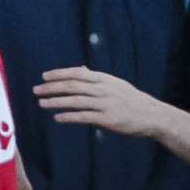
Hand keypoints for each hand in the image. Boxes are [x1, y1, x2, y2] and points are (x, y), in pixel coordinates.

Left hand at [33, 66, 169, 138]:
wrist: (153, 116)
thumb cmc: (132, 100)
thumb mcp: (116, 84)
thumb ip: (97, 78)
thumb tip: (80, 70)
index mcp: (105, 79)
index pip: (77, 73)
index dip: (59, 74)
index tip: (44, 76)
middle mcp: (104, 89)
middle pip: (73, 86)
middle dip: (52, 87)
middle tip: (36, 90)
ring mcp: (105, 104)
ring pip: (75, 101)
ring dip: (56, 102)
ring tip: (42, 103)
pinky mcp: (107, 119)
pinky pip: (83, 117)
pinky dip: (69, 117)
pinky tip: (57, 118)